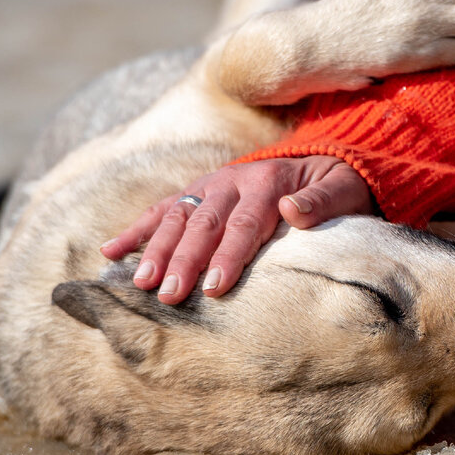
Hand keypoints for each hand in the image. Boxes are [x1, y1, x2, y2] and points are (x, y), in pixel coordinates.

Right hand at [100, 156, 373, 302]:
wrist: (324, 158)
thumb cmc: (338, 186)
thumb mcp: (345, 190)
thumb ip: (321, 202)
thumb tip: (292, 209)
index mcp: (268, 182)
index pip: (245, 224)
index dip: (229, 256)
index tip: (215, 288)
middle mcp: (233, 180)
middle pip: (204, 224)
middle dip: (184, 261)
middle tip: (168, 295)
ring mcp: (211, 184)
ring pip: (178, 217)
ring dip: (156, 249)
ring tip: (140, 283)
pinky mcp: (197, 192)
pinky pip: (163, 210)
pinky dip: (136, 230)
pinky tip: (109, 252)